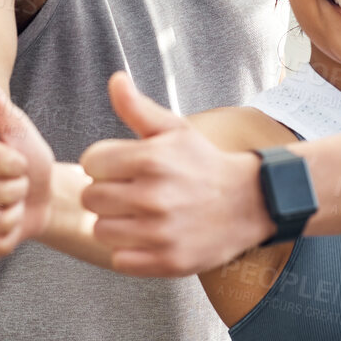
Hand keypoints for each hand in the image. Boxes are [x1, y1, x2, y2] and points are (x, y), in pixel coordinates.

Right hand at [0, 69, 52, 259]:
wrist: (40, 197)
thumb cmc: (28, 159)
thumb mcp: (18, 129)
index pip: (1, 162)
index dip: (20, 166)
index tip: (17, 162)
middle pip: (0, 194)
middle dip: (20, 191)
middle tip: (13, 185)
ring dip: (15, 215)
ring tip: (9, 205)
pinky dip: (9, 239)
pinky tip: (3, 227)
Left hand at [79, 72, 270, 276]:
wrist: (249, 203)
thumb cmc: (203, 163)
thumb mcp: (174, 129)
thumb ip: (137, 107)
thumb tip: (115, 79)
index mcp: (150, 158)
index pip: (90, 162)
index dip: (104, 164)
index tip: (123, 168)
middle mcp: (153, 196)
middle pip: (91, 198)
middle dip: (107, 193)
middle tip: (132, 192)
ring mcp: (160, 232)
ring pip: (100, 230)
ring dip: (115, 224)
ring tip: (139, 215)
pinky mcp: (167, 261)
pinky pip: (119, 259)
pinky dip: (129, 251)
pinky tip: (148, 237)